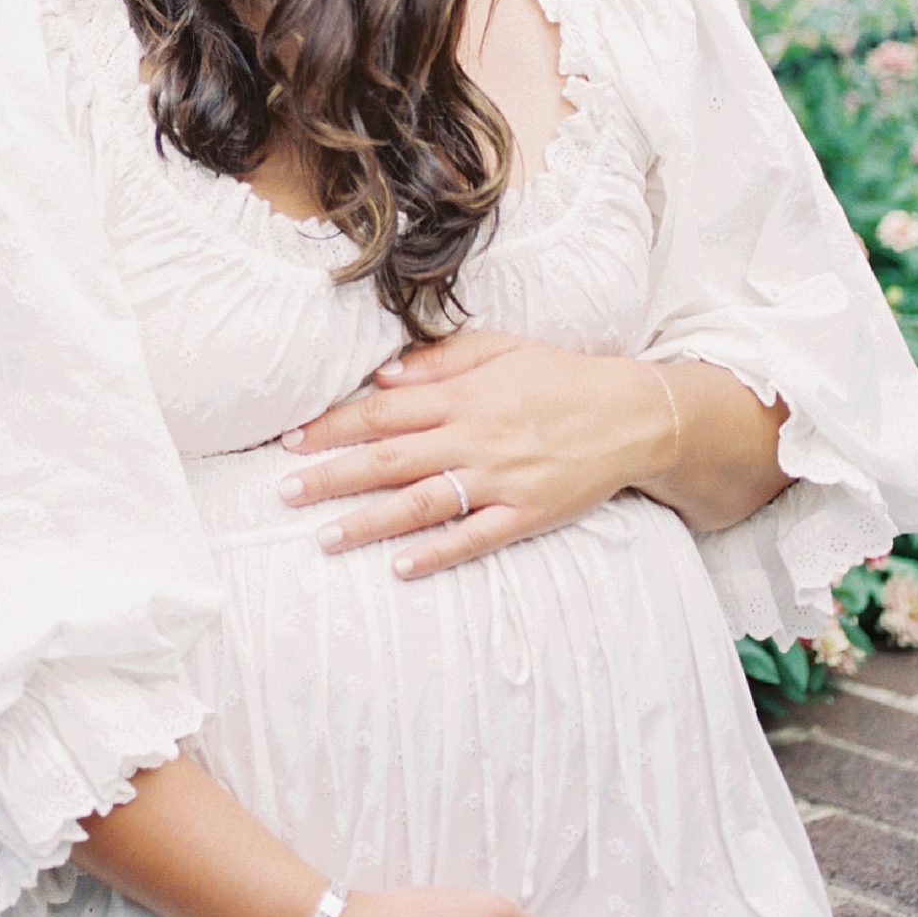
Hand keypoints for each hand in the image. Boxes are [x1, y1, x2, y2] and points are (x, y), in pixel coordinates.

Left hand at [277, 330, 668, 577]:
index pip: (382, 412)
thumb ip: (440, 360)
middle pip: (390, 459)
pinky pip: (474, 538)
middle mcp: (474, 438)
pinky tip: (400, 568)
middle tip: (285, 493)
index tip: (291, 440)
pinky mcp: (527, 514)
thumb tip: (383, 376)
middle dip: (332, 476)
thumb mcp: (501, 349)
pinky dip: (437, 554)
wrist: (632, 415)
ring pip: (422, 503)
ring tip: (325, 538)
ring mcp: (500, 480)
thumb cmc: (559, 377)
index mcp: (463, 396)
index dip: (333, 427)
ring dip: (369, 522)